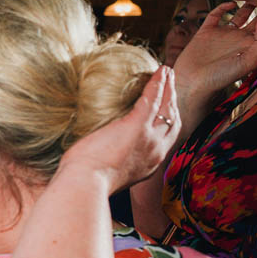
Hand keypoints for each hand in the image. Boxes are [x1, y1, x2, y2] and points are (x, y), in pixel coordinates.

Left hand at [58, 65, 179, 193]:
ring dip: (169, 89)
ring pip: (167, 109)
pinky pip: (152, 100)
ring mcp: (148, 140)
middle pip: (172, 123)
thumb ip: (105, 162)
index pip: (163, 142)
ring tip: (167, 74)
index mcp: (146, 166)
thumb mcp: (102, 173)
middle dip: (173, 103)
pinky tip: (159, 72)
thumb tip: (89, 155)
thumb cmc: (83, 182)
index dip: (166, 124)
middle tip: (171, 86)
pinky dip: (158, 85)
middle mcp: (154, 154)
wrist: (83, 185)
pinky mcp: (137, 127)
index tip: (164, 111)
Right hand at [177, 1, 256, 100]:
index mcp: (251, 47)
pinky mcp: (206, 31)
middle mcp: (238, 39)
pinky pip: (216, 14)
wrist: (192, 82)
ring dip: (248, 4)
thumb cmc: (220, 77)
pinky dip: (223, 6)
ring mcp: (223, 34)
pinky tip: (231, 4)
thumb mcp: (248, 62)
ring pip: (240, 14)